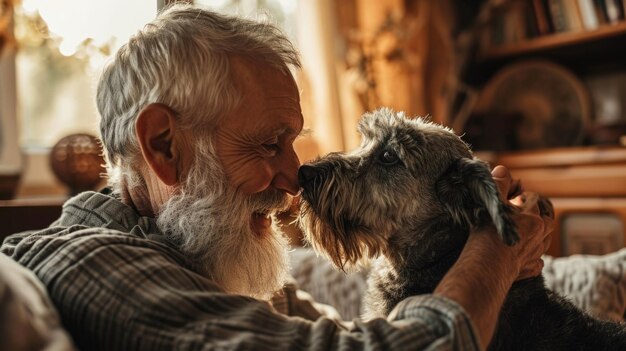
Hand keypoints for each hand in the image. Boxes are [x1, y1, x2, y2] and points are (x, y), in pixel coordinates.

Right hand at [491, 165, 553, 279]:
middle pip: (546, 219)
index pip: (533, 199)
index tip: (511, 198)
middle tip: (521, 214)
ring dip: (538, 235)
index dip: (522, 196)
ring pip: (545, 240)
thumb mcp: (492, 205)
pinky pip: (538, 262)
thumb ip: (499, 185)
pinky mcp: (530, 268)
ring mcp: (536, 253)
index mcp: (532, 216)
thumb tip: (503, 169)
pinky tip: (524, 256)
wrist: (487, 267)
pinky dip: (533, 257)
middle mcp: (539, 234)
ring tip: (525, 233)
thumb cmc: (488, 235)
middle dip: (536, 214)